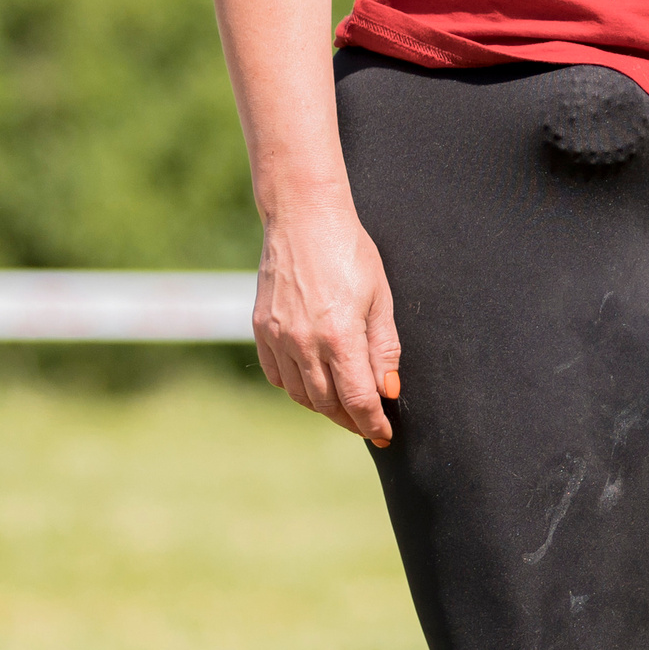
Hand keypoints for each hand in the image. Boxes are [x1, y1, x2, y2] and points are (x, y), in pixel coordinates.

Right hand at [252, 197, 400, 444]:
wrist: (303, 216)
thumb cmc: (349, 250)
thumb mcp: (380, 297)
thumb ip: (384, 349)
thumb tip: (387, 391)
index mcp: (339, 335)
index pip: (357, 399)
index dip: (373, 424)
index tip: (384, 434)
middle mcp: (304, 342)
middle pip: (328, 404)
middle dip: (351, 420)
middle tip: (368, 423)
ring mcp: (278, 337)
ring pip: (300, 395)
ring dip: (324, 407)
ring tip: (343, 405)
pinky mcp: (261, 329)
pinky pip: (277, 376)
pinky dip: (296, 388)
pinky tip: (312, 383)